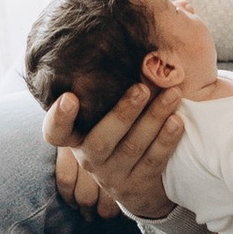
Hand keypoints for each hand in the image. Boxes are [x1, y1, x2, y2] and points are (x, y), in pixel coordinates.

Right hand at [51, 80, 183, 221]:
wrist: (138, 183)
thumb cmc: (119, 133)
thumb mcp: (103, 118)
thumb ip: (105, 94)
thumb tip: (124, 47)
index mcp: (75, 138)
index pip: (55, 133)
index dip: (59, 117)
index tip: (70, 97)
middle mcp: (89, 159)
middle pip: (100, 140)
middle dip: (123, 113)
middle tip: (141, 88)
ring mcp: (113, 176)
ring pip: (132, 148)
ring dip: (153, 119)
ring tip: (172, 94)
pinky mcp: (138, 185)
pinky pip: (153, 162)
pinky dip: (166, 140)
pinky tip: (177, 121)